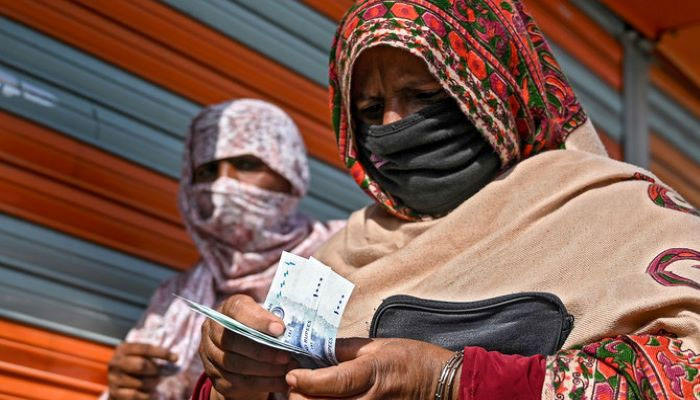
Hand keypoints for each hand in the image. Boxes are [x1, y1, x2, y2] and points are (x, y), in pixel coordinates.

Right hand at [107, 342, 177, 399]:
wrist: (117, 386)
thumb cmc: (135, 368)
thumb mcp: (142, 357)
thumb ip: (154, 356)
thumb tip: (175, 358)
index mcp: (123, 349)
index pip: (146, 349)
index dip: (162, 353)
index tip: (176, 358)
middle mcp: (115, 362)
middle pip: (142, 365)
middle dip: (154, 370)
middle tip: (159, 373)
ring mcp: (113, 378)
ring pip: (141, 382)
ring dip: (152, 384)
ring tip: (153, 383)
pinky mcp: (114, 393)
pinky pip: (136, 395)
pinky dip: (147, 395)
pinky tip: (150, 393)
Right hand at [199, 294, 296, 397]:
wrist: (245, 351)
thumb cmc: (261, 328)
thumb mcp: (266, 317)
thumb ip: (273, 320)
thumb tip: (293, 328)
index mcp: (228, 308)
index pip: (238, 310)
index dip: (259, 320)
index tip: (281, 329)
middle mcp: (213, 329)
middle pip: (232, 341)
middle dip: (263, 351)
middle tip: (287, 357)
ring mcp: (210, 354)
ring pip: (234, 365)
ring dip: (264, 370)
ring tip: (286, 370)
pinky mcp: (215, 376)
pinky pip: (236, 383)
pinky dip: (262, 384)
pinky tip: (281, 382)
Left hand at [286, 338, 457, 398]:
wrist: (441, 383)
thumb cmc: (412, 359)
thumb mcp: (379, 345)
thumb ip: (345, 348)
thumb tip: (316, 348)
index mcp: (373, 371)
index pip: (334, 382)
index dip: (307, 381)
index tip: (291, 375)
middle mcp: (373, 399)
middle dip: (301, 399)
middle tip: (293, 387)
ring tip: (305, 396)